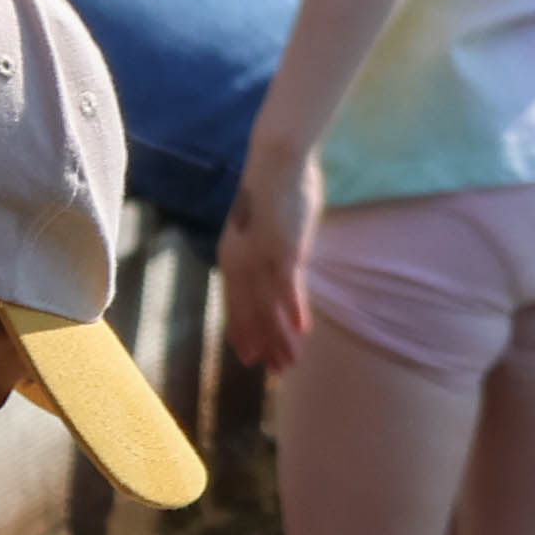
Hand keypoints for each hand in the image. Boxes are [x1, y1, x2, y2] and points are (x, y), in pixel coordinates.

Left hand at [220, 172, 316, 373]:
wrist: (276, 162)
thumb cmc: (272, 192)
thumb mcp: (264, 230)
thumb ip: (268, 254)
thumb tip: (279, 271)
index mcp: (231, 257)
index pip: (235, 305)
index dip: (243, 333)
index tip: (251, 357)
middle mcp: (240, 263)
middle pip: (251, 314)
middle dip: (263, 344)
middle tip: (276, 371)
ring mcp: (261, 258)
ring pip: (268, 309)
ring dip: (280, 338)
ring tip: (291, 362)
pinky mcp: (282, 250)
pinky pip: (288, 288)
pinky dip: (294, 311)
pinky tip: (303, 331)